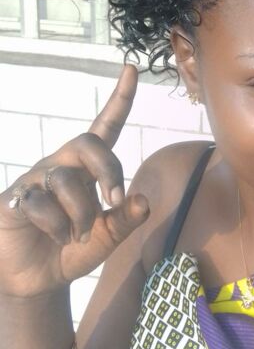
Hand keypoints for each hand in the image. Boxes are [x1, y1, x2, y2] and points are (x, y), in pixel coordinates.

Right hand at [0, 65, 148, 298]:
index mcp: (87, 170)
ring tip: (75, 235)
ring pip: (67, 180)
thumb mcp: (108, 238)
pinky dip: (57, 226)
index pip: (105, 127)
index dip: (119, 99)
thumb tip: (142, 200)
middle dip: (108, 170)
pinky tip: (53, 236)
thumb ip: (126, 220)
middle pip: (88, 144)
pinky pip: (41, 203)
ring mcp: (37, 180)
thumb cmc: (72, 252)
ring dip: (80, 213)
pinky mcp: (16, 197)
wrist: (36, 280)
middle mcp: (62, 166)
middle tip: (115, 200)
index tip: (131, 68)